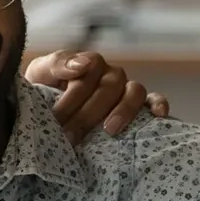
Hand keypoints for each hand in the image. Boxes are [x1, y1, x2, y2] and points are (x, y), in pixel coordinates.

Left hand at [23, 50, 171, 141]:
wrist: (45, 113)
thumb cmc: (43, 92)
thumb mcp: (40, 73)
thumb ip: (57, 64)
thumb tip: (82, 65)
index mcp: (87, 64)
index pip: (87, 71)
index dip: (72, 96)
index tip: (56, 119)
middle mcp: (110, 74)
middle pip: (108, 86)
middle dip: (87, 113)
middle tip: (69, 136)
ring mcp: (126, 89)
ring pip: (134, 91)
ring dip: (124, 110)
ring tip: (110, 130)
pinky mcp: (140, 106)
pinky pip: (154, 100)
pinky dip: (159, 104)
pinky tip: (158, 116)